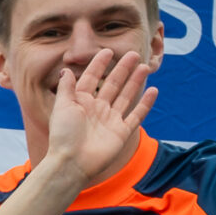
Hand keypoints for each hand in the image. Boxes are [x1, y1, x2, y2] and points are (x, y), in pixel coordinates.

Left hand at [44, 48, 155, 187]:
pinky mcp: (121, 133)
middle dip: (122, 70)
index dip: (99, 65)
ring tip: (145, 66)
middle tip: (134, 54)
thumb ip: (66, 88)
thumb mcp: (62, 107)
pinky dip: (145, 104)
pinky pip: (136, 115)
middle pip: (112, 85)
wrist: (72, 163)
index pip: (91, 79)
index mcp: (80, 103)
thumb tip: (65, 70)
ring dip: (135, 82)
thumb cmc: (63, 136)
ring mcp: (110, 121)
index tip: (108, 50)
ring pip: (126, 97)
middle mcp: (96, 110)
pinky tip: (153, 90)